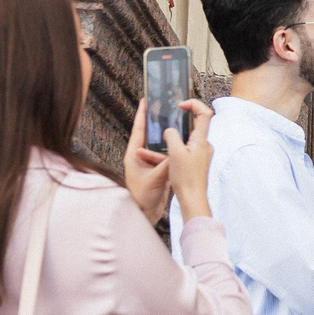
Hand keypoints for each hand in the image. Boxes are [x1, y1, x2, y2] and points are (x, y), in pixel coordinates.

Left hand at [125, 99, 170, 223]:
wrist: (143, 214)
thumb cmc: (141, 197)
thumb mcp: (155, 179)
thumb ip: (167, 165)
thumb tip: (178, 153)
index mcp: (133, 155)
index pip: (138, 130)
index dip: (142, 114)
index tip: (145, 100)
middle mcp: (140, 157)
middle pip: (148, 134)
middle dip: (155, 122)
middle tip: (163, 108)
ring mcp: (149, 164)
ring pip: (158, 146)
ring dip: (166, 138)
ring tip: (175, 126)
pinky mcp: (157, 172)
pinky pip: (165, 157)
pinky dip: (171, 151)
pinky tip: (180, 146)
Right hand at [164, 100, 214, 222]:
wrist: (192, 198)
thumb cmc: (185, 178)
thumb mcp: (174, 153)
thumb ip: (172, 136)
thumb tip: (170, 130)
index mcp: (201, 140)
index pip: (205, 113)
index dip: (194, 104)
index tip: (180, 105)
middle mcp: (205, 145)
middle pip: (197, 123)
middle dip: (182, 118)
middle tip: (170, 117)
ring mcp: (202, 153)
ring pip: (189, 137)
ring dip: (176, 134)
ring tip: (162, 137)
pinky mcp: (197, 162)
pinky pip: (186, 148)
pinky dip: (175, 146)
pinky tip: (164, 152)